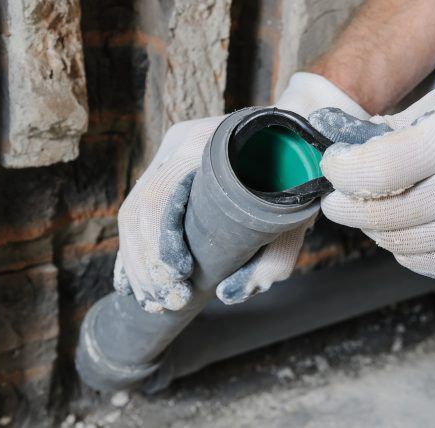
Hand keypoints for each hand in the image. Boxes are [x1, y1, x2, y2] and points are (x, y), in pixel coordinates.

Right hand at [113, 73, 368, 310]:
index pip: (161, 195)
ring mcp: (170, 153)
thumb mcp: (297, 213)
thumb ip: (276, 256)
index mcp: (206, 142)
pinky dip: (137, 250)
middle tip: (168, 301)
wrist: (299, 133)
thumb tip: (228, 294)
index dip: (161, 245)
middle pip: (141, 208)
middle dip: (147, 264)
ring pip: (135, 213)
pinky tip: (138, 285)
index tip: (179, 278)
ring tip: (157, 301)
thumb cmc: (299, 171)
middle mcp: (179, 143)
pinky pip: (140, 212)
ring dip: (140, 263)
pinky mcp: (168, 168)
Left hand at [312, 84, 434, 283]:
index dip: (342, 171)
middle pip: (381, 215)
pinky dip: (401, 245)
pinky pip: (421, 262)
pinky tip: (408, 225)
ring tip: (373, 207)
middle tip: (336, 197)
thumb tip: (350, 146)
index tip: (334, 165)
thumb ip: (402, 124)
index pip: (379, 169)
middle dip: (345, 206)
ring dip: (373, 227)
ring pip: (397, 243)